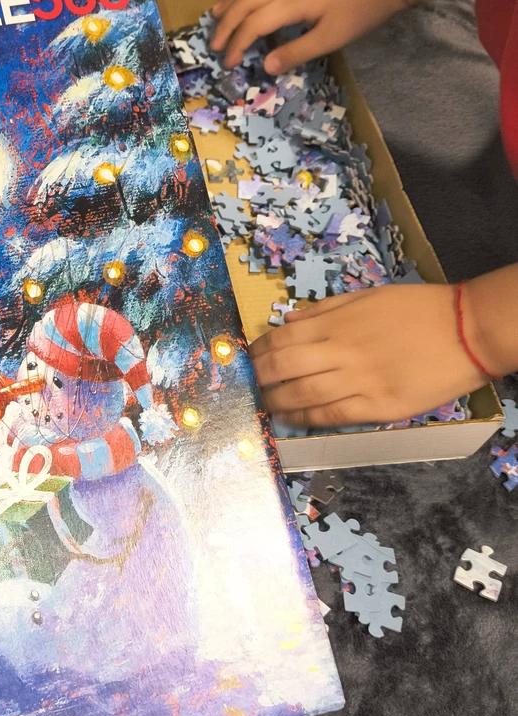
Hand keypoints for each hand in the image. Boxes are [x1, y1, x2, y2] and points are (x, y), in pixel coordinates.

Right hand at [211, 0, 403, 73]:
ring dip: (234, 0)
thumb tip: (266, 66)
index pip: (253, 25)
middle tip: (215, 45)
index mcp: (290, 4)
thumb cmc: (360, 12)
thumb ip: (296, 52)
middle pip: (246, 3)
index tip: (229, 63)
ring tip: (216, 13)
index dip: (237, 44)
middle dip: (227, 24)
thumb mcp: (330, 39)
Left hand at [249, 284, 488, 428]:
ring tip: (263, 404)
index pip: (282, 340)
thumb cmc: (418, 309)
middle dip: (259, 378)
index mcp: (337, 323)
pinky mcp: (378, 406)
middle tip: (248, 385)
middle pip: (285, 368)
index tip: (247, 359)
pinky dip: (306, 418)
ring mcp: (359, 381)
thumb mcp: (368, 296)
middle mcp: (341, 352)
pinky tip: (291, 418)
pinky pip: (333, 415)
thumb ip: (325, 310)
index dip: (258, 352)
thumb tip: (287, 321)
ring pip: (303, 395)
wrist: (467, 331)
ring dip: (276, 401)